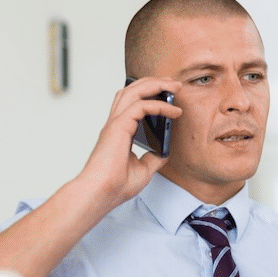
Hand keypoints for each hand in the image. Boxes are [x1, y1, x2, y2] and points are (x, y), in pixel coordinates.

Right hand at [80, 77, 181, 205]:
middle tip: (175, 84)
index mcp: (119, 132)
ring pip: (134, 91)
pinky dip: (159, 105)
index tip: (171, 97)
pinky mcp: (118, 127)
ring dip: (156, 85)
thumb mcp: (143, 169)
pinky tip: (173, 111)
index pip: (132, 103)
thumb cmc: (116, 186)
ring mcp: (115, 124)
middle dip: (154, 83)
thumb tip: (164, 151)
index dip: (150, 95)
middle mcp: (116, 124)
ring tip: (175, 86)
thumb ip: (153, 158)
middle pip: (132, 91)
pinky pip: (141, 107)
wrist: (102, 193)